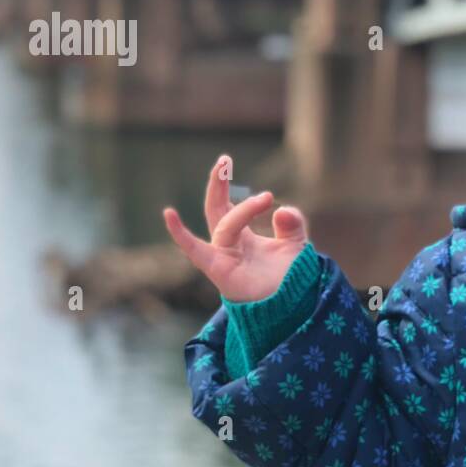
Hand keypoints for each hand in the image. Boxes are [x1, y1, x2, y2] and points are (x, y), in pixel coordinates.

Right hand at [162, 154, 308, 302]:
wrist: (292, 306)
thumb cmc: (290, 278)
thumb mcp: (296, 243)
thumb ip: (293, 223)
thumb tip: (281, 210)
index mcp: (242, 237)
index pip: (226, 206)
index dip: (224, 184)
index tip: (226, 160)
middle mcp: (228, 245)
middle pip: (215, 208)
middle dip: (218, 183)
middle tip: (224, 160)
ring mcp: (221, 257)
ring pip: (225, 225)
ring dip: (244, 210)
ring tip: (266, 199)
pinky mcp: (218, 270)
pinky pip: (194, 251)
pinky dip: (180, 234)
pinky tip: (169, 214)